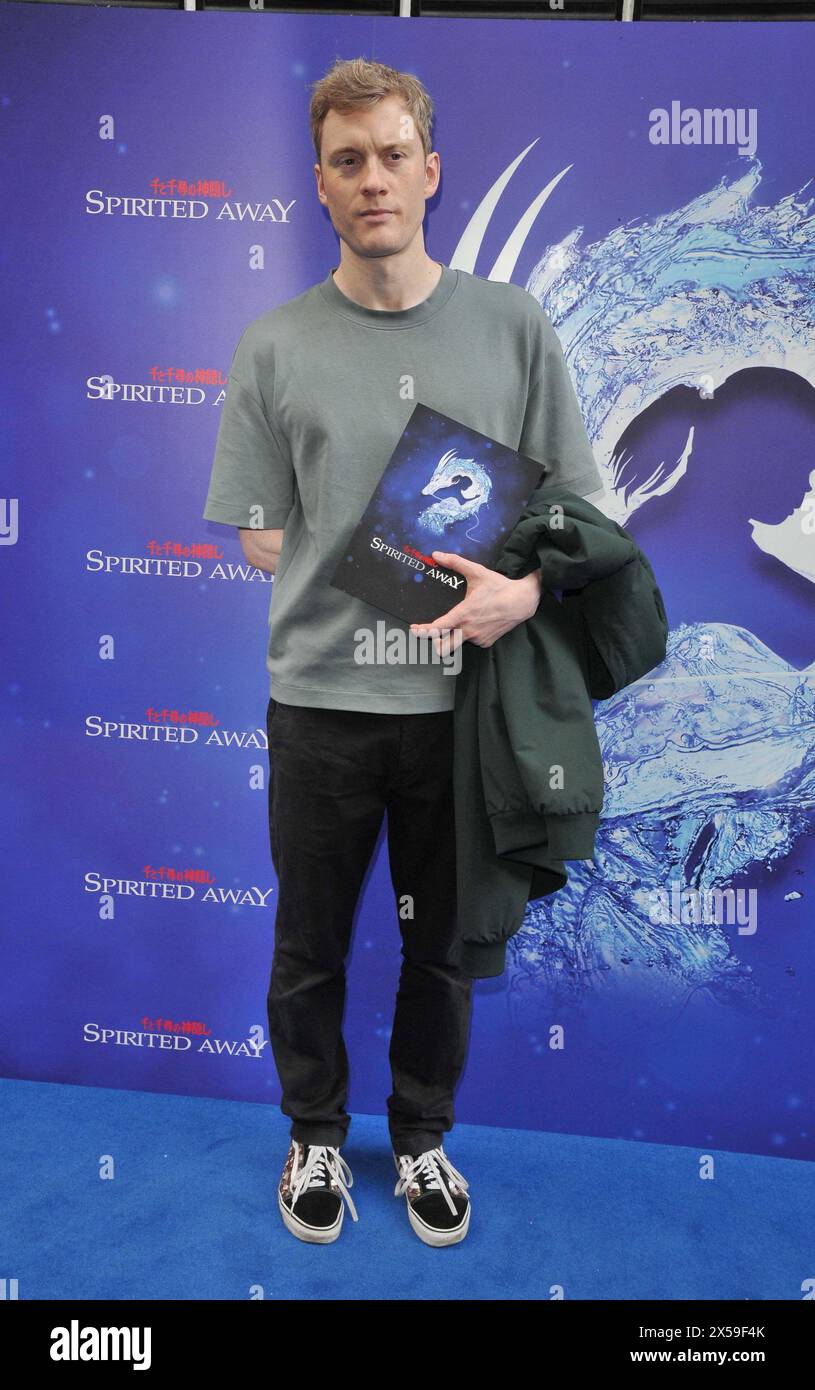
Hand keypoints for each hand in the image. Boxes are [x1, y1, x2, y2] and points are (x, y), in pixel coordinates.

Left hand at [409, 552, 542, 653]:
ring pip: (458, 644)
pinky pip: (472, 642)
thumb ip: (455, 563)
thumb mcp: (477, 572)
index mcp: (463, 614)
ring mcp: (478, 638)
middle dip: (434, 643)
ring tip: (456, 626)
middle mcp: (468, 630)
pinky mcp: (486, 642)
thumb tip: (436, 554)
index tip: (415, 628)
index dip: (423, 631)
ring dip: (453, 637)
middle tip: (432, 632)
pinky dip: (469, 636)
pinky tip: (476, 624)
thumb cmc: (499, 587)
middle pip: (443, 648)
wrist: (522, 601)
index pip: (438, 628)